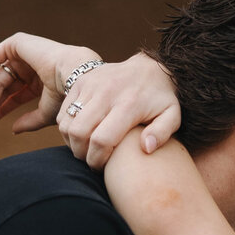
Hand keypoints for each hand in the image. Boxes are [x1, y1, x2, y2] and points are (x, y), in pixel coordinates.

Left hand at [0, 33, 99, 133]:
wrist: (76, 77)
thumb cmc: (68, 95)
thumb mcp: (46, 113)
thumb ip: (29, 122)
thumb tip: (13, 130)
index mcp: (37, 81)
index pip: (11, 97)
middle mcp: (28, 66)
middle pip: (0, 88)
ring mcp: (22, 53)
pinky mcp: (16, 43)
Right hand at [56, 52, 180, 169]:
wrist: (149, 67)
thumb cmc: (160, 98)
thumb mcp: (172, 115)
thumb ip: (162, 133)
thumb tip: (145, 149)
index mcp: (128, 104)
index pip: (102, 139)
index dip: (98, 159)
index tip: (103, 167)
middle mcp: (106, 93)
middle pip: (79, 133)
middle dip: (82, 154)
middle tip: (92, 160)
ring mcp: (90, 85)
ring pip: (67, 124)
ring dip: (72, 143)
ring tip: (86, 148)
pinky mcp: (80, 82)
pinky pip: (63, 113)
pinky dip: (67, 129)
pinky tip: (82, 134)